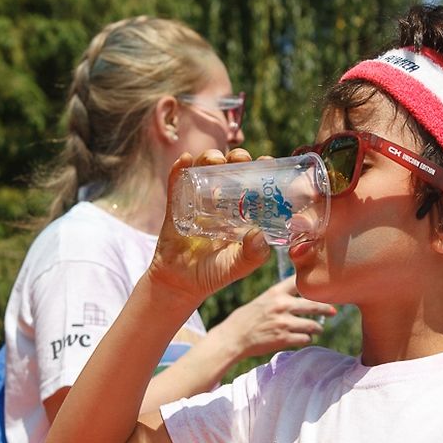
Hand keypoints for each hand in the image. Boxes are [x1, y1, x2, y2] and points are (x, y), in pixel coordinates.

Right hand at [149, 148, 270, 302]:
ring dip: (210, 159)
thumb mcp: (238, 266)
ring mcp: (196, 201)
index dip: (260, 170)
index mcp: (240, 211)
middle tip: (241, 159)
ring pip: (203, 170)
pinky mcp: (175, 205)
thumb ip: (252, 255)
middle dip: (236, 159)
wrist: (181, 283)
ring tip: (215, 161)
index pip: (252, 184)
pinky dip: (179, 170)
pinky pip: (176, 183)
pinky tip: (184, 160)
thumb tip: (259, 234)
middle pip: (229, 170)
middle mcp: (220, 202)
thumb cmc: (214, 273)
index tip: (267, 162)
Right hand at [212, 276, 336, 358]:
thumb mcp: (261, 301)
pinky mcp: (284, 339)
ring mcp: (283, 323)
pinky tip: (304, 338)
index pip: (298, 282)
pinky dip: (306, 339)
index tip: (324, 284)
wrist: (233, 338)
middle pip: (313, 304)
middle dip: (326, 308)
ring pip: (312, 325)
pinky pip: (304, 338)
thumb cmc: (246, 319)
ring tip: (317, 329)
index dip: (312, 282)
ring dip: (317, 328)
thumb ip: (279, 297)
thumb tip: (298, 293)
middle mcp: (281, 305)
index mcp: (275, 293)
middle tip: (333, 311)